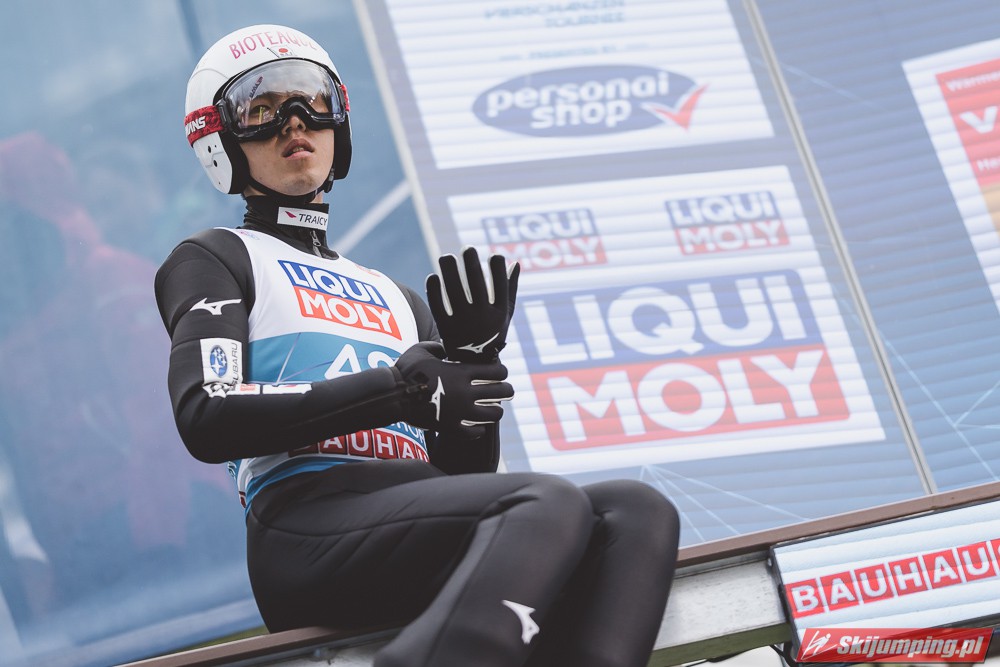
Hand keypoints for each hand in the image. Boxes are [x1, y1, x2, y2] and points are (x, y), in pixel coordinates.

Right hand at [395, 341, 513, 437]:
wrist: (393, 396)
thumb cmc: (405, 371)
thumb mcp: (421, 350)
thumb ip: (438, 347)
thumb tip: (447, 348)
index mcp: (461, 372)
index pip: (497, 371)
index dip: (502, 371)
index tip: (500, 373)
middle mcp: (465, 392)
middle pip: (501, 392)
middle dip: (506, 390)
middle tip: (506, 390)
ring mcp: (460, 411)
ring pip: (493, 414)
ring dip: (496, 410)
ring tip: (494, 409)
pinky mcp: (451, 427)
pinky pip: (475, 432)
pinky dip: (479, 429)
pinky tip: (476, 425)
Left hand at [426, 246, 519, 362]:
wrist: (472, 364)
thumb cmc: (491, 333)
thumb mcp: (506, 315)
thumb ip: (510, 289)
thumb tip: (515, 262)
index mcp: (499, 313)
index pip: (500, 283)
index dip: (497, 266)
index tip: (494, 256)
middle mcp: (482, 317)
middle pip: (476, 282)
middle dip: (471, 261)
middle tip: (467, 248)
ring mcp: (463, 323)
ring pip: (454, 290)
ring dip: (449, 269)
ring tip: (446, 257)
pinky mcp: (445, 328)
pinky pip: (438, 305)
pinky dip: (434, 290)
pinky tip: (434, 276)